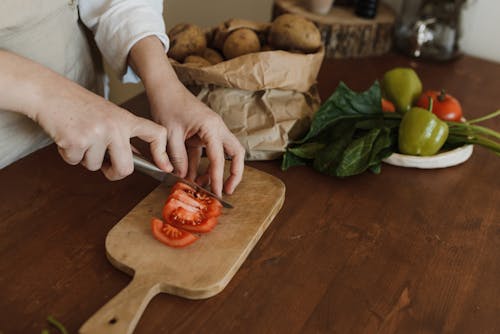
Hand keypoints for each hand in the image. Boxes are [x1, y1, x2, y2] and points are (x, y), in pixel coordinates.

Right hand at [36, 93, 171, 179]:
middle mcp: (115, 126)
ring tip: (79, 137)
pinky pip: (76, 161)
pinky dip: (68, 154)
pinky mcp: (76, 141)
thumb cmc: (77, 104)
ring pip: (95, 166)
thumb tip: (132, 159)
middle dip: (114, 173)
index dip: (162, 153)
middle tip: (105, 166)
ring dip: (85, 158)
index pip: (156, 133)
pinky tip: (66, 136)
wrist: (48, 92)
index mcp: (126, 119)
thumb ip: (121, 135)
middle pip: (126, 168)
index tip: (164, 167)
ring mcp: (96, 134)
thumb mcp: (108, 114)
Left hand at [149, 85, 244, 195]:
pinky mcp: (203, 133)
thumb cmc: (168, 105)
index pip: (219, 158)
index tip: (217, 192)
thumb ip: (177, 157)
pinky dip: (201, 165)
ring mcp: (211, 131)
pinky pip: (207, 153)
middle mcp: (217, 128)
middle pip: (235, 153)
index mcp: (211, 127)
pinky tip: (191, 176)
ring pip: (223, 154)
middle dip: (234, 173)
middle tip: (226, 189)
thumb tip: (182, 177)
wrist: (164, 88)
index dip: (219, 177)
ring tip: (203, 187)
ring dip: (215, 171)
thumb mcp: (170, 134)